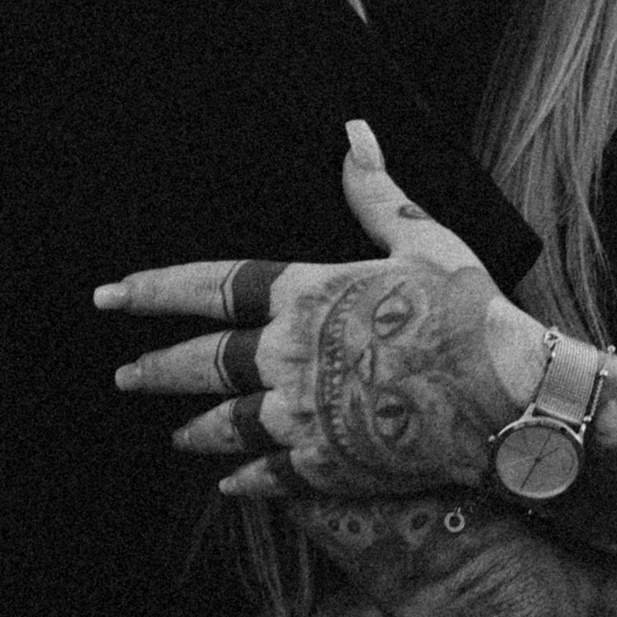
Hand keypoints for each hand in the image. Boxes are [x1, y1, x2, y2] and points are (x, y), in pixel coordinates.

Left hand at [95, 122, 541, 499]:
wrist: (506, 395)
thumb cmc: (469, 311)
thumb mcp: (424, 240)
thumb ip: (375, 194)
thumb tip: (354, 133)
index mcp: (305, 295)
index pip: (209, 286)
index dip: (153, 290)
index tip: (110, 296)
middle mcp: (289, 356)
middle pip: (202, 362)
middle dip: (156, 369)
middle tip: (124, 376)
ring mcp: (303, 415)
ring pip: (226, 424)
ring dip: (196, 430)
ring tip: (175, 436)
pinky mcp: (328, 464)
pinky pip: (270, 475)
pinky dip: (246, 479)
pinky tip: (230, 483)